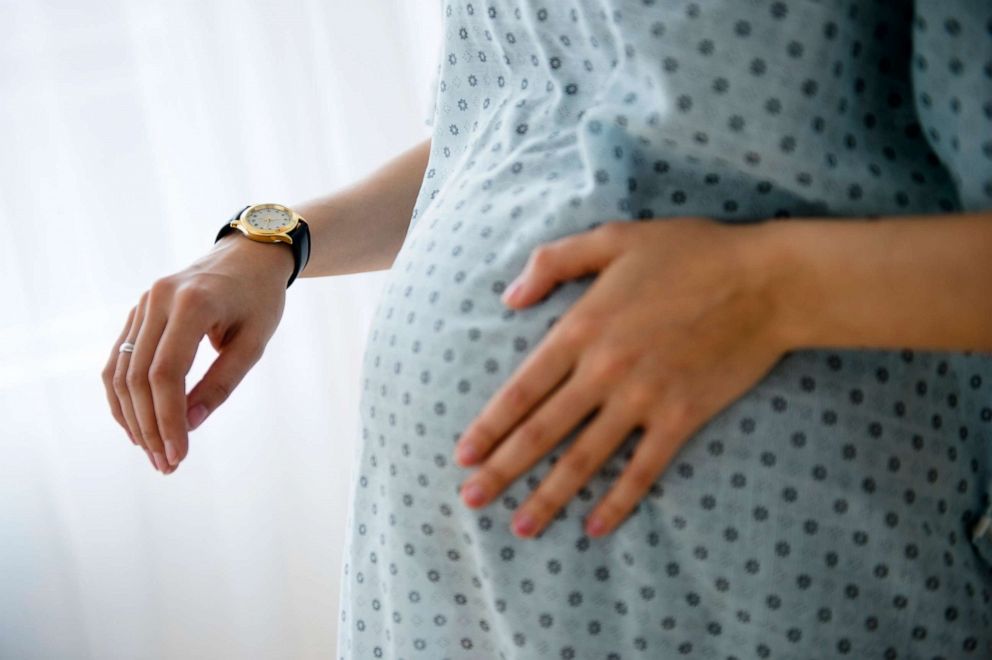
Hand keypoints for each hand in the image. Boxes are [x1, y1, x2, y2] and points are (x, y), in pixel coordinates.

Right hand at [101, 233, 294, 473]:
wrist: (247, 256)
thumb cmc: (259, 300)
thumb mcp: (254, 342)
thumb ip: (222, 383)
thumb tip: (191, 425)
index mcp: (192, 303)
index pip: (166, 373)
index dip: (168, 419)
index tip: (179, 455)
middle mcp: (158, 299)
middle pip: (138, 376)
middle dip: (149, 426)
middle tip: (166, 464)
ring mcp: (142, 304)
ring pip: (121, 371)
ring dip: (132, 417)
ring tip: (152, 452)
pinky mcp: (137, 312)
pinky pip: (119, 359)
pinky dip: (123, 395)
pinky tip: (137, 425)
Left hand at [452, 217, 790, 537]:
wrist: (766, 280)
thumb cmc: (689, 252)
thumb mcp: (613, 237)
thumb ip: (553, 262)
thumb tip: (508, 299)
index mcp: (581, 328)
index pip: (521, 390)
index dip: (488, 426)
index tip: (463, 456)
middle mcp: (604, 371)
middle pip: (541, 432)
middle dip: (502, 471)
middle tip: (472, 500)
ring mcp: (643, 399)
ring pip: (584, 459)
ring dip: (548, 497)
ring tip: (519, 527)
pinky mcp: (681, 418)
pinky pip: (643, 469)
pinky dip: (618, 502)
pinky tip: (595, 528)